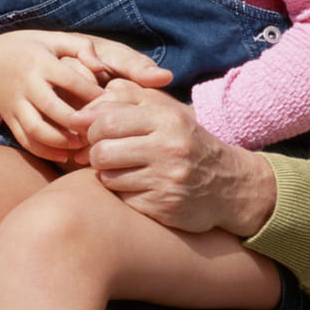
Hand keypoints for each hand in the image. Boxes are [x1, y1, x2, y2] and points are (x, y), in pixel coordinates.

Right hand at [0, 31, 171, 162]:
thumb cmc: (41, 49)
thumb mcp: (63, 41)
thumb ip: (91, 52)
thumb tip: (111, 68)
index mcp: (43, 60)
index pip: (73, 80)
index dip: (96, 96)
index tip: (115, 106)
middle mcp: (27, 82)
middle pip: (55, 109)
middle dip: (81, 125)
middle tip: (104, 134)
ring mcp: (16, 102)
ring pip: (38, 129)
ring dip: (63, 141)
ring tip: (85, 146)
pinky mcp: (9, 119)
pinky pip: (27, 140)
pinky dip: (47, 150)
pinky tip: (67, 154)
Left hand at [76, 79, 275, 234]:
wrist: (230, 185)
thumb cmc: (186, 143)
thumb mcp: (165, 113)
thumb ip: (124, 102)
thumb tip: (78, 114)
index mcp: (167, 119)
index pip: (106, 121)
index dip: (93, 130)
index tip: (99, 135)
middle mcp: (168, 149)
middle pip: (102, 152)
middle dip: (96, 154)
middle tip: (108, 155)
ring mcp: (167, 181)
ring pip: (108, 178)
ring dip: (110, 175)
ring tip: (126, 170)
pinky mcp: (164, 208)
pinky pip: (123, 199)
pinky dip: (125, 194)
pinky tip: (141, 188)